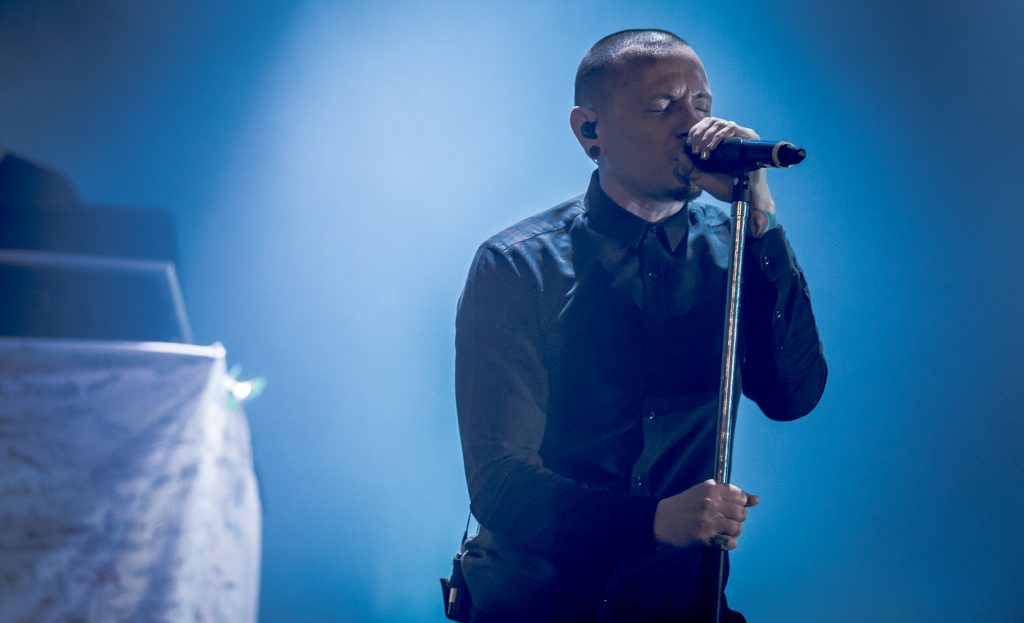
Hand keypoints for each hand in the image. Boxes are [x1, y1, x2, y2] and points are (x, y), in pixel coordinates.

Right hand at [652, 479, 759, 549]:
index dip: (738, 505)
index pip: (740, 496)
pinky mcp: (704, 536)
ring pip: (737, 529)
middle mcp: (711, 502)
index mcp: (712, 488)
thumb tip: (757, 499)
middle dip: (736, 519)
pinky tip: (719, 540)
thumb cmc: (684, 505)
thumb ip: (730, 494)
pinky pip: (729, 542)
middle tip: (724, 521)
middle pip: (742, 514)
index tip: (728, 508)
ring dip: (732, 532)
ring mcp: (708, 520)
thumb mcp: (704, 492)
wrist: (660, 519)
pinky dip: (728, 543)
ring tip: (721, 530)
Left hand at [684, 118, 776, 235]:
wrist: (742, 196)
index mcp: (719, 141)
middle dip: (699, 134)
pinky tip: (713, 147)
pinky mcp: (750, 137)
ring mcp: (740, 135)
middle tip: (696, 150)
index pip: (704, 125)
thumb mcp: (701, 177)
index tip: (692, 149)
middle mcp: (730, 136)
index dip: (695, 133)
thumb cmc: (724, 186)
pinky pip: (731, 127)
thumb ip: (688, 168)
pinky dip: (719, 136)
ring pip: (719, 123)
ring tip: (705, 152)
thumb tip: (681, 154)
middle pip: (710, 121)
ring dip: (708, 136)